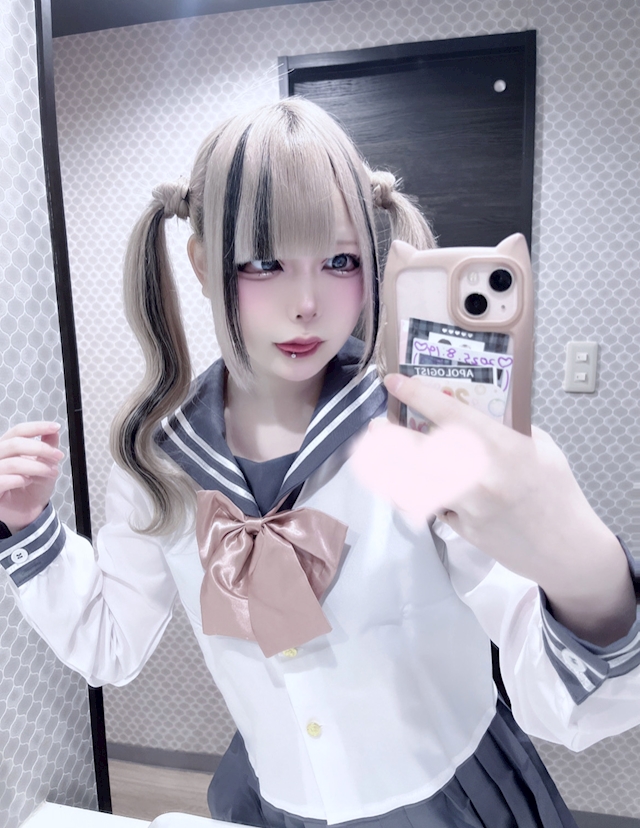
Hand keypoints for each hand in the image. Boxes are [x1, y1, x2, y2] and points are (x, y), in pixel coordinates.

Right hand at [0, 422, 62, 533]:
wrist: (29, 511)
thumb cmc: (33, 487)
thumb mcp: (45, 464)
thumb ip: (47, 446)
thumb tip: (52, 431)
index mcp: (7, 447)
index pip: (18, 431)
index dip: (37, 427)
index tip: (55, 427)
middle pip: (15, 444)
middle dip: (41, 448)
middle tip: (58, 456)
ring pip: (13, 463)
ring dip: (36, 467)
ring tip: (50, 472)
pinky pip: (2, 481)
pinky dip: (19, 479)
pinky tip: (29, 481)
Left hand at [353, 374, 634, 644]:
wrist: (566, 549)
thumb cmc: (557, 491)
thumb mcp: (540, 447)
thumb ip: (506, 428)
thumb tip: (471, 411)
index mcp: (502, 446)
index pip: (449, 413)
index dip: (417, 395)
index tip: (395, 382)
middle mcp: (479, 475)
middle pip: (418, 450)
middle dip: (390, 436)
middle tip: (378, 425)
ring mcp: (468, 506)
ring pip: (415, 482)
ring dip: (396, 468)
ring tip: (385, 456)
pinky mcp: (462, 529)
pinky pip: (434, 507)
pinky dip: (424, 496)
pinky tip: (420, 488)